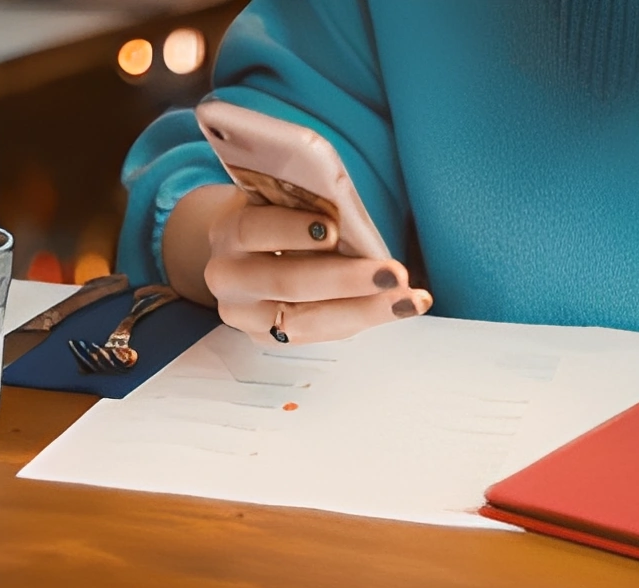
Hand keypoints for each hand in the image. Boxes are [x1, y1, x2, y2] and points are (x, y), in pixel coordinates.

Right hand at [204, 201, 432, 344]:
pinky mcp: (268, 337)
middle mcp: (229, 278)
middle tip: (393, 273)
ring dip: (364, 310)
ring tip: (409, 300)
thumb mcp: (279, 198)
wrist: (243, 251)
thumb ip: (304, 203)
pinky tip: (399, 307)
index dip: (291, 230)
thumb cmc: (274, 215)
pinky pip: (318, 334)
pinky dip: (360, 319)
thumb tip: (352, 217)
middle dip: (343, 279)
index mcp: (229, 231)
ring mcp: (246, 315)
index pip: (254, 230)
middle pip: (285, 282)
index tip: (331, 229)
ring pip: (304, 320)